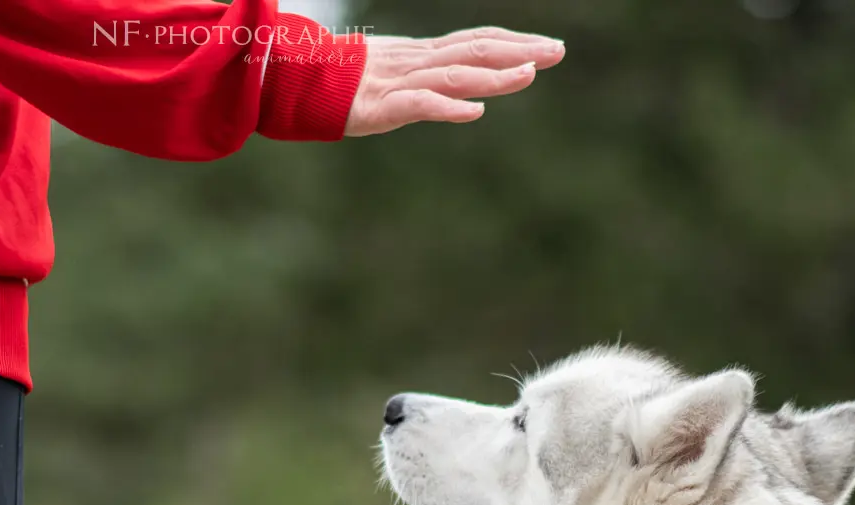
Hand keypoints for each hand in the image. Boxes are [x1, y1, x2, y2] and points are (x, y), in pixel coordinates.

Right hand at [346, 27, 564, 137]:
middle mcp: (417, 62)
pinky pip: (419, 104)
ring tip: (528, 75)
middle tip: (557, 53)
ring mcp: (400, 82)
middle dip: (518, 51)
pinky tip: (475, 113)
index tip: (548, 48)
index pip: (475, 42)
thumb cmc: (343, 82)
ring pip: (454, 75)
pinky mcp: (382, 106)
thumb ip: (427, 80)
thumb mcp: (392, 73)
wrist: (297, 83)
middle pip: (475, 51)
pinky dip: (448, 107)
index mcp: (422, 54)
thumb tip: (463, 94)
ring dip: (493, 76)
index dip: (513, 42)